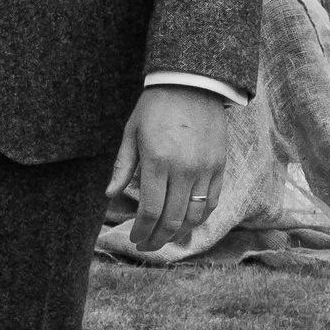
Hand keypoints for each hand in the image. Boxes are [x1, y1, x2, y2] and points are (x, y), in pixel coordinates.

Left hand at [105, 84, 233, 255]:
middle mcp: (183, 169)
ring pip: (193, 216)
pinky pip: (212, 202)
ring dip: (178, 234)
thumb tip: (109, 195)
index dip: (141, 231)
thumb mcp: (132, 132)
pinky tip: (187, 223)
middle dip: (157, 239)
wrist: (192, 83)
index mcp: (157, 161)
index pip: (150, 211)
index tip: (135, 238)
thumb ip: (123, 166)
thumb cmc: (156, 106)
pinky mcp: (219, 166)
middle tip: (147, 246)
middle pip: (172, 220)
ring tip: (165, 239)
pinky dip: (199, 218)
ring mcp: (205, 169)